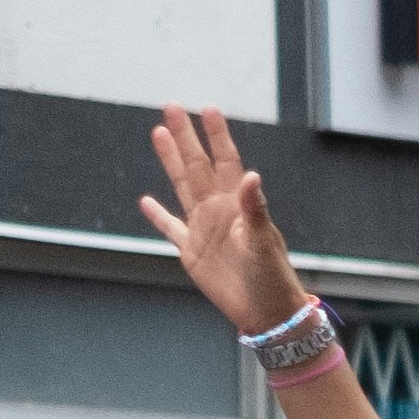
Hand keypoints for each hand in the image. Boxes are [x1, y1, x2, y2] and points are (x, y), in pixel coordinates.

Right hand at [137, 108, 313, 336]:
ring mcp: (203, 229)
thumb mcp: (262, 242)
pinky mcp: (191, 251)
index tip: (208, 108)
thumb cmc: (272, 277)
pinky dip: (158, 216)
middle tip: (172, 106)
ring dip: (170, 160)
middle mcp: (219, 210)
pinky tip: (146, 201)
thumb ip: (254, 209)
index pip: (226, 161)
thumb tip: (250, 175)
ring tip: (158, 133)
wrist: (266, 312)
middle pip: (197, 165)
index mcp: (238, 204)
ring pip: (182, 186)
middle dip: (185, 137)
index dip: (217, 136)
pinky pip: (170, 228)